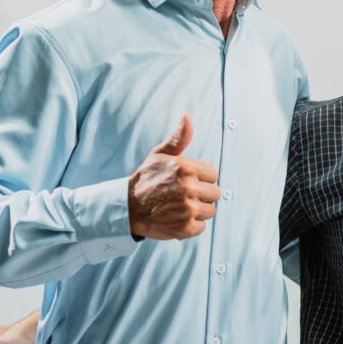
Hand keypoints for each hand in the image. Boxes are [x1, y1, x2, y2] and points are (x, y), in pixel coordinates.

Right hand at [128, 114, 220, 239]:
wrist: (127, 208)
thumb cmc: (146, 179)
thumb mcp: (160, 155)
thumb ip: (179, 138)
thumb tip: (187, 115)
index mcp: (186, 168)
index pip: (213, 174)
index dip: (201, 178)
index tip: (187, 181)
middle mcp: (189, 188)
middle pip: (214, 194)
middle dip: (201, 195)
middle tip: (183, 195)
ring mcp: (188, 209)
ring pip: (209, 211)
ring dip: (197, 211)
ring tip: (179, 207)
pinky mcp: (185, 227)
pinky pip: (201, 226)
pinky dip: (191, 226)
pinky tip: (177, 218)